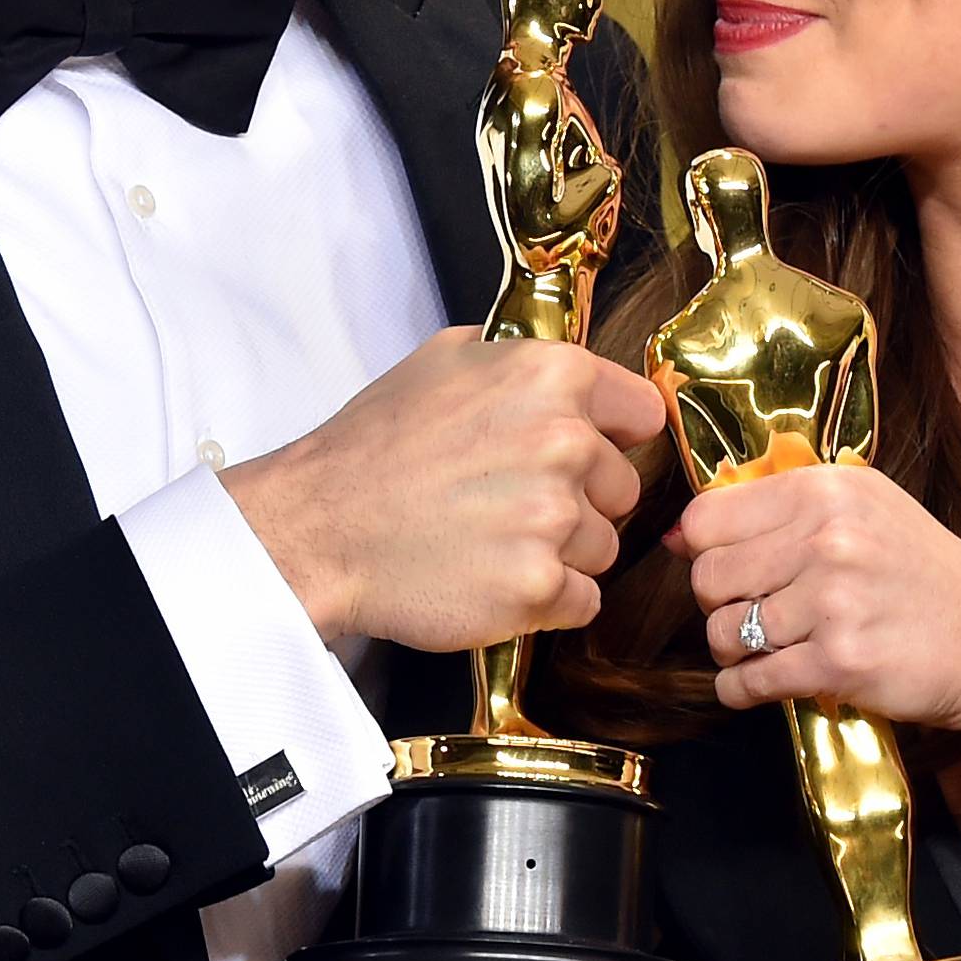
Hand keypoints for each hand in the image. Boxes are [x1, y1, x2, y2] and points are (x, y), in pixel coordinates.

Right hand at [223, 328, 663, 650]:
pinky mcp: (538, 587)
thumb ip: (515, 358)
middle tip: (511, 503)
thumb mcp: (440, 361)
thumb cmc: (373, 447)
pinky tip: (494, 577)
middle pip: (624, 489)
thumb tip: (559, 367)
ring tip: (492, 541)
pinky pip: (582, 601)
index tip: (588, 453)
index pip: (642, 413)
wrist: (318, 527)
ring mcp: (554, 519)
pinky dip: (547, 600)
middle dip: (582, 500)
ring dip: (561, 553)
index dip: (615, 436)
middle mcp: (566, 442)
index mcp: (553, 377)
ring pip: (602, 548)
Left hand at [677, 460, 960, 726]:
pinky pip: (750, 683)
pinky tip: (761, 684)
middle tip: (754, 614)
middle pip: (708, 578)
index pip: (708, 517)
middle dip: (719, 603)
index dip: (704, 549)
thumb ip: (777, 510)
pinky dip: (742, 691)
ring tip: (768, 648)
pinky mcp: (839, 664)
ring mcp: (832, 604)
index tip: (728, 568)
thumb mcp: (862, 509)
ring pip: (723, 633)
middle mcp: (826, 541)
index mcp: (824, 492)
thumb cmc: (920, 571)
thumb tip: (679, 535)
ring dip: (733, 650)